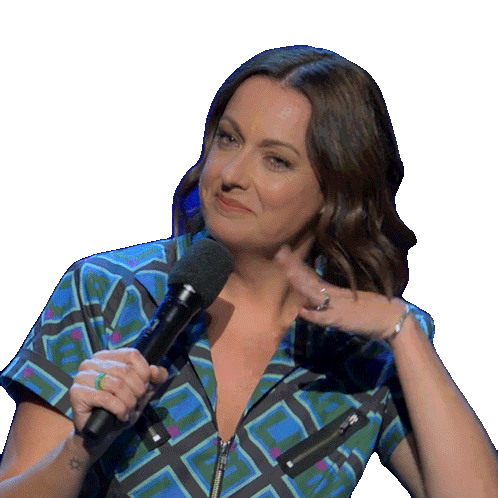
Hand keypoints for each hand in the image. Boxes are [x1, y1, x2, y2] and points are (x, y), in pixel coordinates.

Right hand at [69, 348, 167, 435]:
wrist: (100, 434)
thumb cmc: (120, 409)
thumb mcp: (143, 392)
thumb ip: (155, 378)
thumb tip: (156, 370)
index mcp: (108, 356)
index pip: (132, 355)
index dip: (143, 373)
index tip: (143, 388)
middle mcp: (92, 362)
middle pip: (125, 371)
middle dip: (137, 391)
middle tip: (135, 403)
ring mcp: (82, 376)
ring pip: (116, 384)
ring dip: (128, 402)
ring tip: (127, 410)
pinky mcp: (76, 393)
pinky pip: (105, 398)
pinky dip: (118, 409)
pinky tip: (120, 415)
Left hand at [276, 245, 405, 340]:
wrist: (392, 318)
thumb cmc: (377, 304)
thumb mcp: (354, 294)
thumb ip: (335, 292)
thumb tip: (314, 287)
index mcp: (337, 290)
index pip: (312, 275)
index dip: (297, 265)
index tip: (285, 253)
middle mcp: (335, 297)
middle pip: (309, 281)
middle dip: (293, 269)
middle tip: (280, 253)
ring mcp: (337, 309)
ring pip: (314, 295)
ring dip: (299, 283)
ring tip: (286, 270)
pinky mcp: (341, 321)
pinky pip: (324, 318)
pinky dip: (313, 315)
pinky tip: (301, 310)